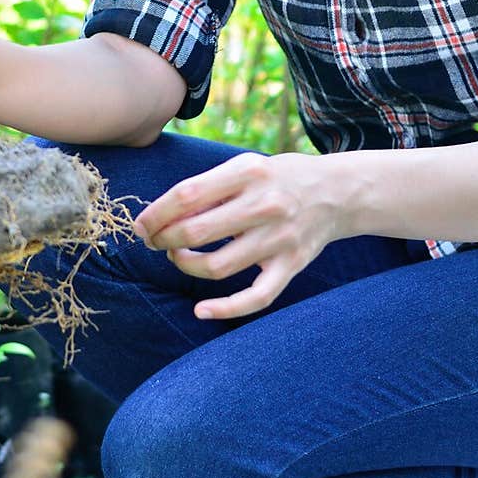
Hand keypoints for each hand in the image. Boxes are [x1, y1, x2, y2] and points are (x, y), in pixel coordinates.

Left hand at [133, 151, 347, 320]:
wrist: (336, 192)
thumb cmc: (276, 178)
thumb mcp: (244, 167)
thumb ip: (207, 187)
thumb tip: (160, 217)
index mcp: (248, 173)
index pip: (186, 195)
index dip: (155, 214)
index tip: (141, 225)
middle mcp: (265, 206)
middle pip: (196, 232)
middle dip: (163, 240)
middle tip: (155, 241)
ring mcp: (279, 239)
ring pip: (216, 267)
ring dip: (185, 265)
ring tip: (178, 256)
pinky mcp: (291, 265)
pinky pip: (256, 298)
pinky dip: (225, 308)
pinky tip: (201, 310)